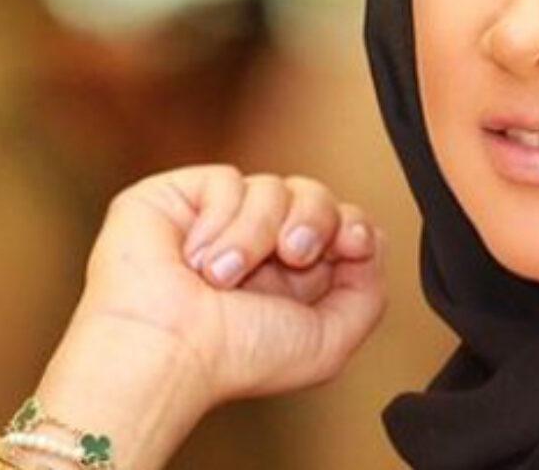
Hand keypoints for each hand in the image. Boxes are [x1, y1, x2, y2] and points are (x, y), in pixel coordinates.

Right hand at [74, 164, 388, 407]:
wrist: (167, 349)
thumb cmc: (236, 358)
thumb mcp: (328, 343)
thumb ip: (368, 295)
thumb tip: (370, 241)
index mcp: (293, 277)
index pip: (342, 224)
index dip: (353, 226)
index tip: (350, 244)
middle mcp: (258, 244)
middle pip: (316, 195)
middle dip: (314, 220)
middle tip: (291, 254)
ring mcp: (218, 218)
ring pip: (273, 187)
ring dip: (256, 235)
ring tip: (221, 277)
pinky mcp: (179, 196)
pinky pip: (228, 181)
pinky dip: (220, 221)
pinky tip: (194, 258)